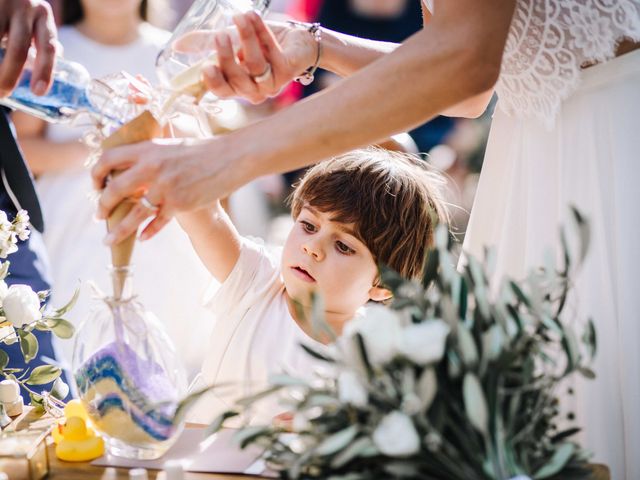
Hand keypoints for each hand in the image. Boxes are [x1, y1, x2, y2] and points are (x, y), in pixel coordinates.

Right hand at [0, 0, 56, 96]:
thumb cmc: (13, 10)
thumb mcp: (30, 20)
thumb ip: (38, 42)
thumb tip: (42, 82)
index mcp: (42, 15)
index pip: (48, 47)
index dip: (45, 72)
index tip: (38, 92)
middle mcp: (25, 6)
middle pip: (18, 50)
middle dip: (8, 77)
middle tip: (2, 94)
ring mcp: (2, 2)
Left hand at [92, 136, 238, 244]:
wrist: (232, 158)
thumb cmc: (205, 149)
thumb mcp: (173, 143)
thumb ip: (152, 152)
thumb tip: (132, 162)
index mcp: (147, 149)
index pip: (108, 159)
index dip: (96, 174)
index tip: (95, 185)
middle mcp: (152, 167)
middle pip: (115, 190)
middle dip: (102, 206)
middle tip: (99, 215)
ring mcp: (165, 187)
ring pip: (134, 213)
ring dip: (118, 229)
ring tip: (108, 239)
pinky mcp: (180, 203)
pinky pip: (157, 222)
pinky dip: (148, 232)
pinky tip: (142, 238)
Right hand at [176, 11, 317, 103]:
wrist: (296, 40)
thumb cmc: (261, 44)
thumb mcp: (231, 41)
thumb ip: (205, 43)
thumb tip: (176, 45)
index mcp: (238, 87)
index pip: (222, 91)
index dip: (213, 82)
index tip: (205, 67)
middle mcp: (254, 90)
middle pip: (237, 80)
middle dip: (226, 56)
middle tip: (220, 34)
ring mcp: (272, 83)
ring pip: (255, 65)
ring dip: (246, 38)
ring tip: (240, 16)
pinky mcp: (288, 71)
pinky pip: (272, 52)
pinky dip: (261, 32)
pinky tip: (253, 16)